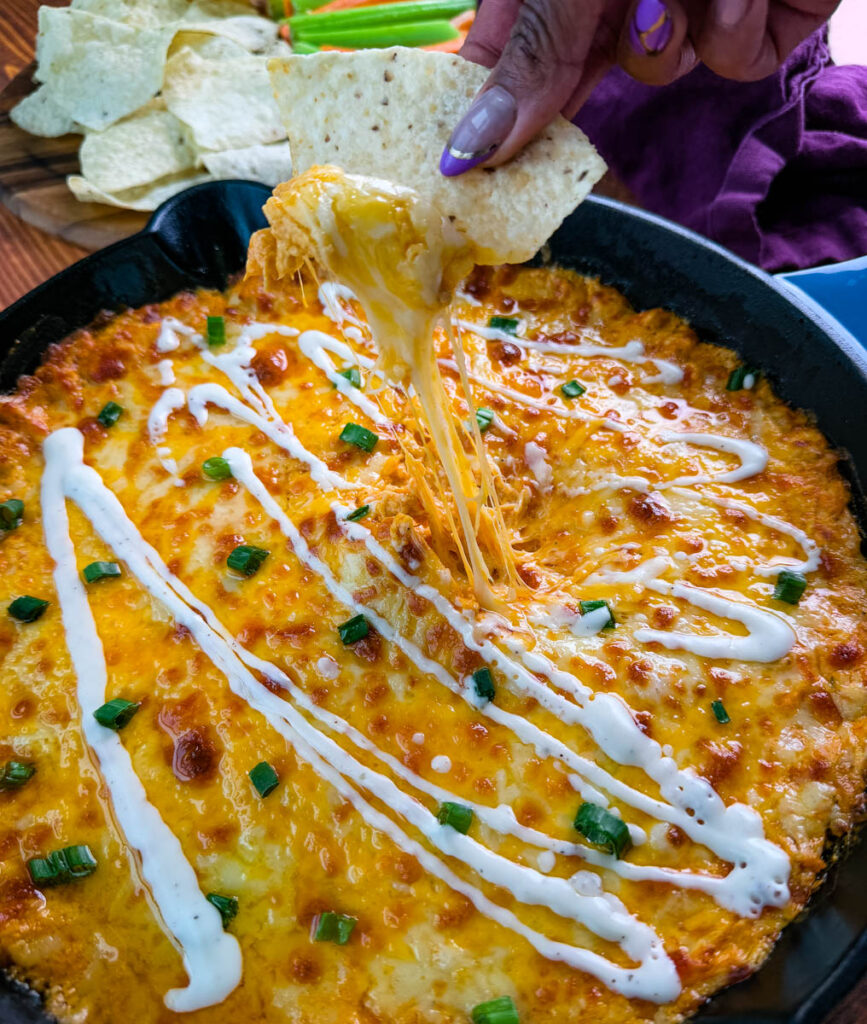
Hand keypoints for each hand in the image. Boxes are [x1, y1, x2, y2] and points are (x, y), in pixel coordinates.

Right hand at [439, 0, 840, 175]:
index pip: (500, 51)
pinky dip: (733, 34)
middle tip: (538, 158)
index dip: (483, 109)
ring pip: (657, 70)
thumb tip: (464, 150)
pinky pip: (728, 63)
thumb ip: (530, 57)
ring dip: (668, 42)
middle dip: (573, 101)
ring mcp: (682, 4)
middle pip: (574, 76)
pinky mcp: (749, 23)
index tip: (463, 168)